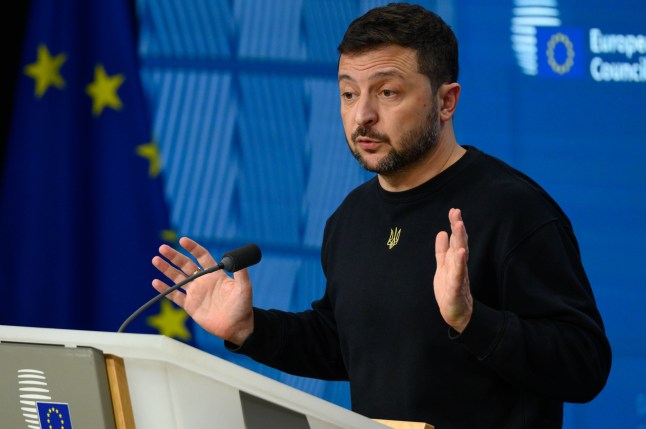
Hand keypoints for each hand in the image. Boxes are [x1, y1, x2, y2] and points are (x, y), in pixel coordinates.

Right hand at [152, 237, 253, 344]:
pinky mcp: (190, 306)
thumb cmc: (243, 306)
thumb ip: (241, 272)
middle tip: (162, 248)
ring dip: (166, 269)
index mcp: (215, 274)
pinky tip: (156, 282)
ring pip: (177, 278)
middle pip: (185, 264)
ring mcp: (195, 293)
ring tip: (156, 260)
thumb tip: (238, 258)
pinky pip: (175, 296)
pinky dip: (165, 290)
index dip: (192, 248)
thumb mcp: (244, 287)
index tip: (182, 240)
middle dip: (174, 256)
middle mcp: (203, 281)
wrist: (237, 327)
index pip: (201, 256)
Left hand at [434, 208, 472, 332]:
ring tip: (459, 226)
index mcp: (454, 261)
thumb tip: (441, 232)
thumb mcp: (443, 267)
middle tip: (456, 212)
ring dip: (460, 240)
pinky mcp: (457, 289)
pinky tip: (460, 253)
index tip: (454, 210)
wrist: (457, 314)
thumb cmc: (450, 290)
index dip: (455, 225)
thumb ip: (442, 251)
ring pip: (460, 256)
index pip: (456, 240)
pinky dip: (459, 264)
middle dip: (458, 228)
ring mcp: (459, 276)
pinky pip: (459, 275)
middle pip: (459, 243)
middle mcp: (459, 266)